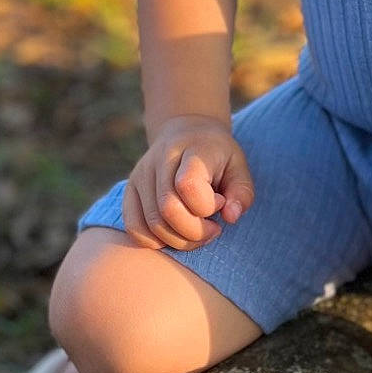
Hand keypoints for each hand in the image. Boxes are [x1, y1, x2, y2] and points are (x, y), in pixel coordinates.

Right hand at [121, 114, 255, 251]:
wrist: (185, 132)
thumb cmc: (217, 155)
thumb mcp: (239, 166)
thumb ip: (242, 193)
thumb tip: (230, 217)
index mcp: (191, 149)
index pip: (188, 185)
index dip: (207, 205)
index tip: (220, 202)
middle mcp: (160, 160)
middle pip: (168, 210)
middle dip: (195, 232)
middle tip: (213, 229)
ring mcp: (140, 175)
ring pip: (152, 224)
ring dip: (179, 240)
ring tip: (198, 231)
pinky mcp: (129, 190)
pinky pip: (134, 228)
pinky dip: (156, 241)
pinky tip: (175, 233)